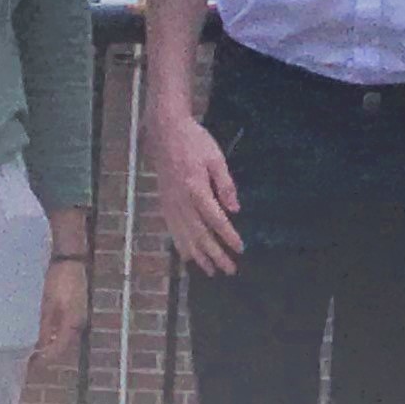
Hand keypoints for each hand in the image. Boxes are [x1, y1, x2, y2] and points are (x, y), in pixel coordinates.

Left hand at [37, 256, 88, 355]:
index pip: (61, 347)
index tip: (34, 363)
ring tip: (37, 346)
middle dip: (50, 352)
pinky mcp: (76, 306)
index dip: (48, 357)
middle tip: (33, 357)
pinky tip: (46, 330)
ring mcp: (79, 313)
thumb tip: (41, 347)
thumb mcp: (48, 305)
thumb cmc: (59, 281)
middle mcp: (79, 321)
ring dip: (53, 342)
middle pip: (65, 343)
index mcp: (73, 322)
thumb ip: (46, 327)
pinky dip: (56, 331)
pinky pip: (66, 326)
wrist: (70, 260)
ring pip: (66, 335)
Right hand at [148, 105, 242, 277]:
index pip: (215, 219)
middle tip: (229, 269)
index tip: (240, 249)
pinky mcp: (164, 204)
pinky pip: (172, 230)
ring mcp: (170, 204)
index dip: (228, 236)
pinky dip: (181, 246)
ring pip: (184, 236)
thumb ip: (225, 185)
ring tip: (211, 271)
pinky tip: (189, 257)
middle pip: (199, 234)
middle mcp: (181, 201)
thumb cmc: (195, 142)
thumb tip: (235, 210)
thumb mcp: (216, 158)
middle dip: (215, 254)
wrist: (166, 133)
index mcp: (196, 188)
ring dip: (198, 256)